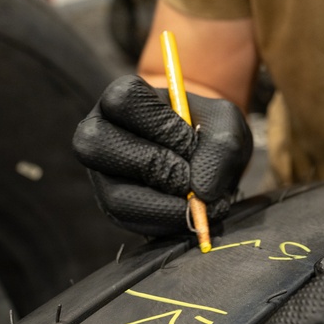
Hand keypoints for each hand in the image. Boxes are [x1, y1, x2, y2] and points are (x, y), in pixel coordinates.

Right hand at [72, 75, 252, 236]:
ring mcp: (102, 175)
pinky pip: (131, 223)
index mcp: (121, 99)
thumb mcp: (226, 124)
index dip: (161, 124)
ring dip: (165, 205)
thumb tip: (200, 192)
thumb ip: (221, 146)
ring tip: (198, 201)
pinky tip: (193, 214)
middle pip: (97, 146)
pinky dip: (169, 222)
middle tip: (189, 176)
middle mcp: (98, 133)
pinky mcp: (114, 208)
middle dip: (155, 166)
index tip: (192, 139)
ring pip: (115, 197)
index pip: (123, 101)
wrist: (207, 158)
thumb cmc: (209, 131)